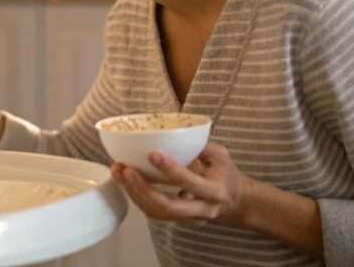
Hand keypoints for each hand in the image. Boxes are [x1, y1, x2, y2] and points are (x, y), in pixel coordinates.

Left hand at [111, 142, 249, 226]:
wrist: (235, 201)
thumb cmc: (225, 174)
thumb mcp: (221, 156)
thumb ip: (202, 145)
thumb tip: (176, 134)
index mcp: (215, 190)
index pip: (191, 182)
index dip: (170, 170)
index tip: (152, 154)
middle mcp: (201, 208)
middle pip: (168, 206)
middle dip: (143, 189)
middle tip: (126, 170)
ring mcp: (188, 218)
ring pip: (156, 212)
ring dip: (134, 193)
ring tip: (118, 172)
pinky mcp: (176, 219)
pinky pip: (153, 212)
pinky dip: (136, 197)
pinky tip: (125, 181)